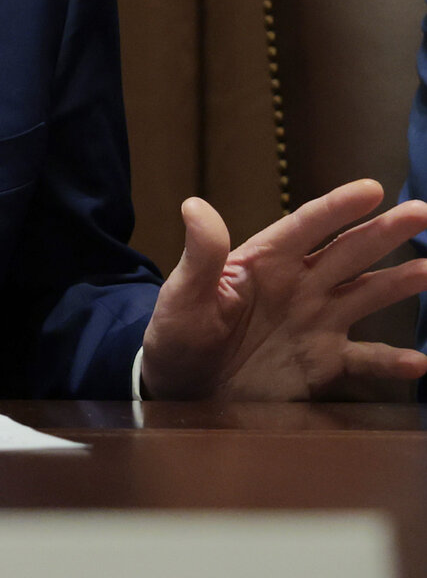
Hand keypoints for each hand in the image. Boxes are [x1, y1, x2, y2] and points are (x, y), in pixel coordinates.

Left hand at [139, 179, 426, 399]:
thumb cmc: (176, 336)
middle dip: (385, 232)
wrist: (180, 388)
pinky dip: (392, 361)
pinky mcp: (323, 362)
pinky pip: (365, 359)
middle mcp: (299, 286)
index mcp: (264, 262)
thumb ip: (199, 256)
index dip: (337, 207)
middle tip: (423, 212)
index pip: (305, 226)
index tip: (372, 188)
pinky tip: (419, 362)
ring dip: (401, 282)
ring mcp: (315, 323)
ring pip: (367, 294)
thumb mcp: (181, 296)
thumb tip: (194, 204)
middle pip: (348, 252)